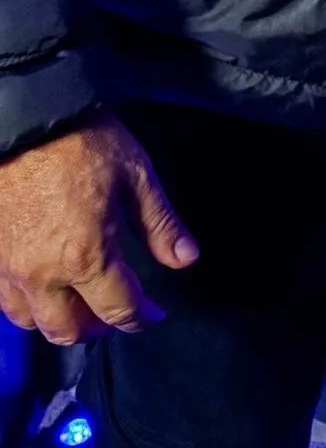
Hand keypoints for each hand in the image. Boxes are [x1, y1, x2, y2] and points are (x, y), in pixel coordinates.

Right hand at [0, 114, 198, 344]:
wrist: (21, 116)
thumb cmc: (79, 139)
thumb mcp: (134, 173)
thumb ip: (159, 223)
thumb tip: (185, 259)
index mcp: (85, 257)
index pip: (119, 309)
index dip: (143, 317)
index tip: (154, 312)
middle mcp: (42, 275)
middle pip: (68, 330)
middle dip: (98, 329)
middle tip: (115, 311)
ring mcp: (7, 267)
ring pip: (30, 321)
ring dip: (57, 320)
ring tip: (77, 301)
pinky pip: (2, 298)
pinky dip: (25, 302)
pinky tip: (40, 284)